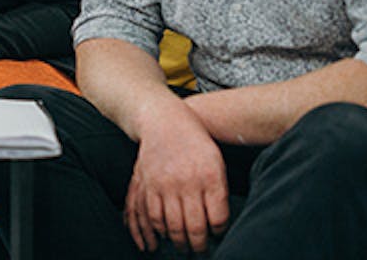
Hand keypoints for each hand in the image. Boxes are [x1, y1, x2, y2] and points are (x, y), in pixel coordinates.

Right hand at [124, 114, 228, 253]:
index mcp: (210, 176)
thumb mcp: (216, 161)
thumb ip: (219, 191)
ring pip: (172, 226)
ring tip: (184, 247)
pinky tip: (162, 235)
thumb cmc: (194, 141)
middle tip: (200, 250)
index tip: (216, 236)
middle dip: (198, 245)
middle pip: (194, 227)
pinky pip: (151, 215)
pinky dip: (157, 230)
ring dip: (178, 241)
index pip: (217, 219)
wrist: (163, 120)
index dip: (218, 233)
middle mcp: (187, 181)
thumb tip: (218, 222)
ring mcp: (164, 183)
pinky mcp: (147, 183)